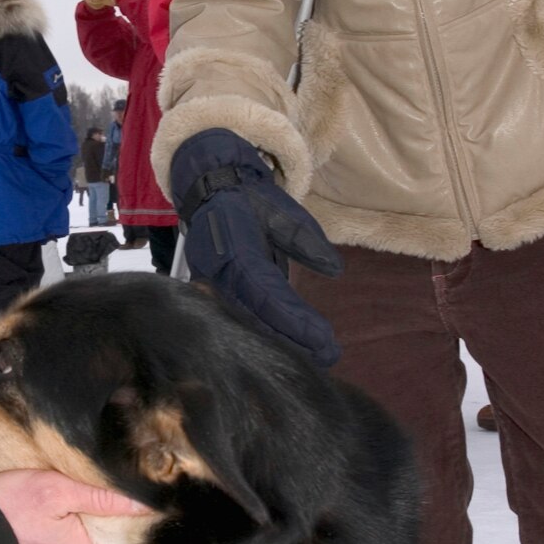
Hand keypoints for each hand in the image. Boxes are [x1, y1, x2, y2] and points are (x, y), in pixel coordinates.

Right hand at [0, 472, 149, 543]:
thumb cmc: (9, 510)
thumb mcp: (56, 490)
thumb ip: (102, 497)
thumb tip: (143, 504)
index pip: (112, 524)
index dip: (100, 503)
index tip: (80, 489)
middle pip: (93, 535)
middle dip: (79, 515)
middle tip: (54, 496)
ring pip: (72, 543)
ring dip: (62, 526)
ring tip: (39, 510)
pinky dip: (47, 539)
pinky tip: (31, 526)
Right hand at [171, 128, 341, 364]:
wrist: (208, 186)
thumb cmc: (248, 197)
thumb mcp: (283, 210)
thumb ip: (307, 241)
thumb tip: (336, 268)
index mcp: (237, 253)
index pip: (269, 297)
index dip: (296, 322)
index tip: (325, 339)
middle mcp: (219, 275)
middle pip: (257, 319)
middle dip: (294, 342)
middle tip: (329, 356)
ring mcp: (210, 286)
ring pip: (247, 322)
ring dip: (280, 341)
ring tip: (315, 356)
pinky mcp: (210, 291)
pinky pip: (238, 316)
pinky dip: (264, 331)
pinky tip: (287, 345)